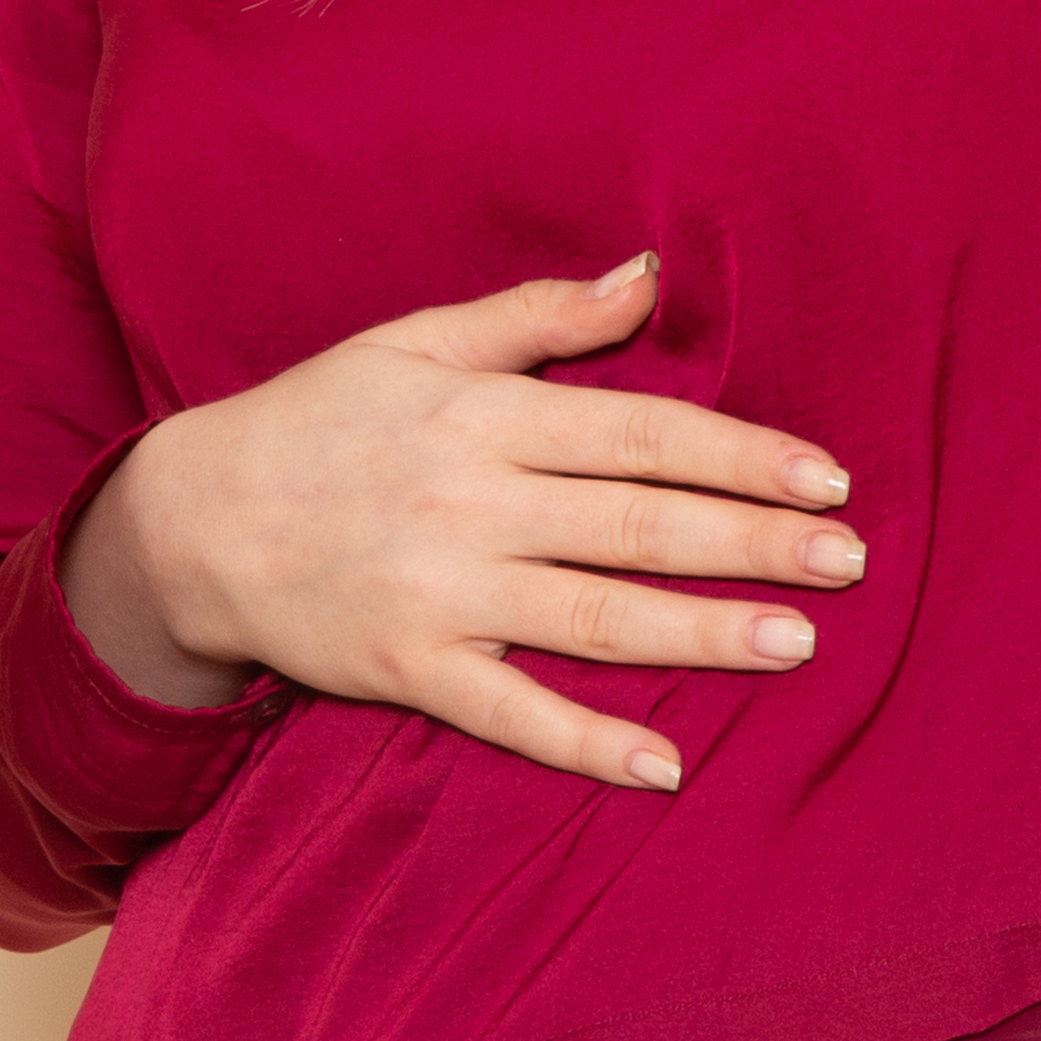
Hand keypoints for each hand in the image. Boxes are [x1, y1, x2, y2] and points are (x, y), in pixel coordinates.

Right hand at [60, 255, 865, 791]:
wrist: (189, 518)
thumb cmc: (316, 420)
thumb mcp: (416, 344)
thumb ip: (538, 317)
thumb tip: (650, 274)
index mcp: (483, 416)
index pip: (640, 433)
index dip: (740, 454)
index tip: (827, 475)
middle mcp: (470, 502)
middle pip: (638, 524)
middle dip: (753, 541)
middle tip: (850, 562)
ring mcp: (439, 592)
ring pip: (594, 616)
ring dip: (701, 632)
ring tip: (796, 643)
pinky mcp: (405, 667)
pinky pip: (509, 713)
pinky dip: (586, 742)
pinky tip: (663, 765)